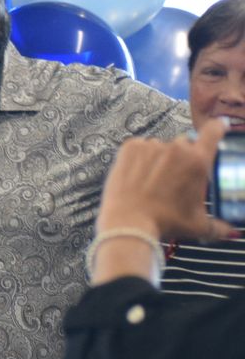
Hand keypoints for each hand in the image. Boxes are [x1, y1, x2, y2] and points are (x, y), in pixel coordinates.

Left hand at [97, 120, 235, 244]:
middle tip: (173, 178)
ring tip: (151, 182)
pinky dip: (138, 157)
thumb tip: (229, 231)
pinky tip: (137, 175)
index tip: (217, 128)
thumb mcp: (197, 226)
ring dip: (159, 158)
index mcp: (198, 160)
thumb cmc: (165, 223)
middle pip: (184, 143)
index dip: (217, 127)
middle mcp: (177, 148)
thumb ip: (217, 226)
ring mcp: (152, 146)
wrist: (128, 223)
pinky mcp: (130, 147)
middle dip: (182, 157)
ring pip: (160, 146)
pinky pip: (139, 146)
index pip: (213, 130)